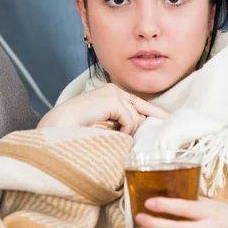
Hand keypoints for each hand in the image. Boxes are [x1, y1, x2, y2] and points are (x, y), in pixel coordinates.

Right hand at [38, 83, 168, 134]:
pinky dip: (124, 131)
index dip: (155, 113)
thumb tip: (140, 130)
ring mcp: (113, 92)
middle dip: (146, 124)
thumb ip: (120, 124)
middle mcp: (113, 89)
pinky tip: (113, 135)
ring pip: (135, 118)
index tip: (169, 120)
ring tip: (114, 138)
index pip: (138, 104)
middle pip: (141, 109)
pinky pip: (130, 120)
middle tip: (156, 137)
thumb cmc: (77, 131)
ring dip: (128, 132)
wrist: (58, 128)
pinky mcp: (112, 99)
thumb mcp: (104, 126)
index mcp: (110, 94)